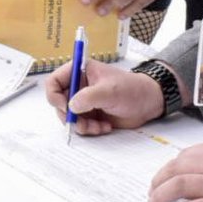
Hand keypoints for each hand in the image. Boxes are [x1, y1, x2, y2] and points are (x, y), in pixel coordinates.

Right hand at [44, 59, 162, 134]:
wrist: (148, 103)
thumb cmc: (132, 89)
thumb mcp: (110, 91)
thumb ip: (88, 97)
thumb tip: (71, 106)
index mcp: (79, 71)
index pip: (54, 81)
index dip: (55, 96)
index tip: (66, 107)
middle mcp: (78, 86)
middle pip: (59, 103)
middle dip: (70, 116)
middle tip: (82, 123)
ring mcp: (84, 101)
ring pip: (69, 117)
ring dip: (81, 125)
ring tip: (98, 127)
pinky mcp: (90, 115)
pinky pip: (80, 126)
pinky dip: (90, 129)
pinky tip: (104, 126)